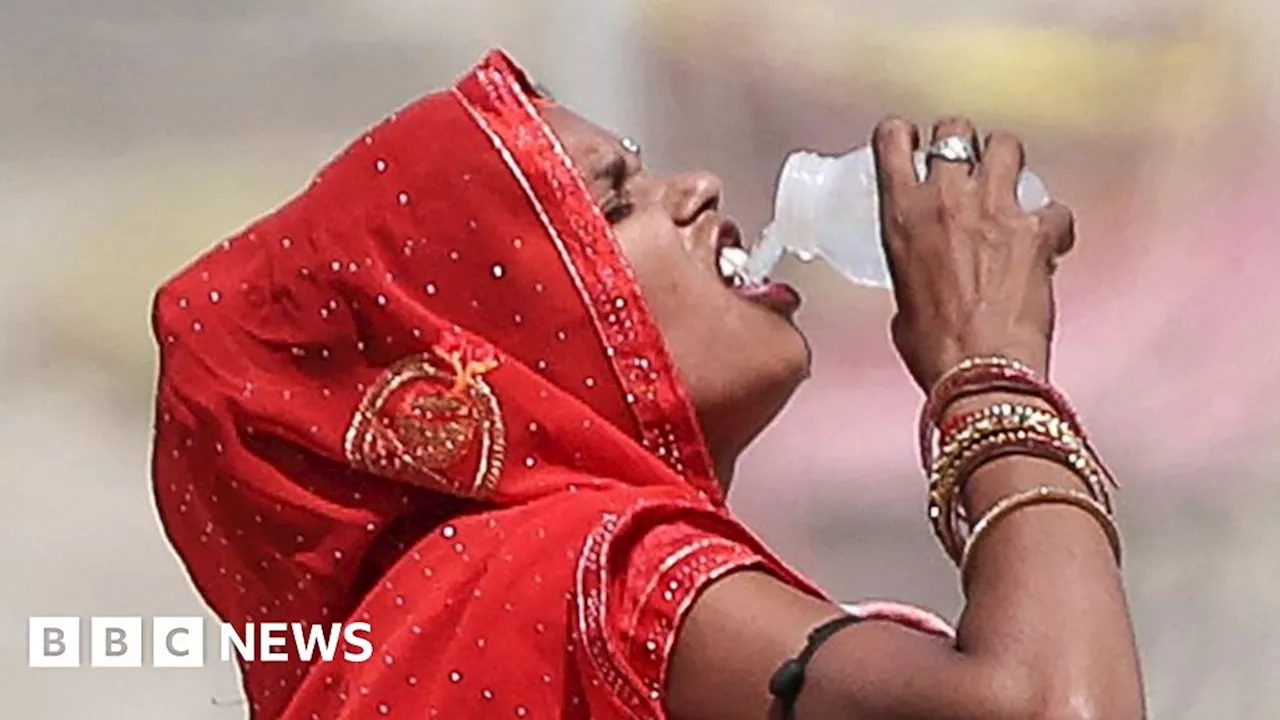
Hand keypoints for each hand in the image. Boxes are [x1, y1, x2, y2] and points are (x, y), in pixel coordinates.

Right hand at [872, 117, 1074, 391]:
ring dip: (1008, 164)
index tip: (912, 143)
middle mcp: (945, 199)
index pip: (892, 139)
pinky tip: (1049, 246)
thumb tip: (926, 278)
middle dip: (964, 144)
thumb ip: (912, 272)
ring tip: (1009, 190)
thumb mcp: (902, 302)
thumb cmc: (935, 350)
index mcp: (901, 216)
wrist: (979, 373)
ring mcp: (994, 209)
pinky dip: (1054, 225)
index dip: (905, 134)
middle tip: (968, 167)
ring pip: (1007, 145)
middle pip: (955, 130)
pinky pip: (1055, 208)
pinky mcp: (1036, 230)